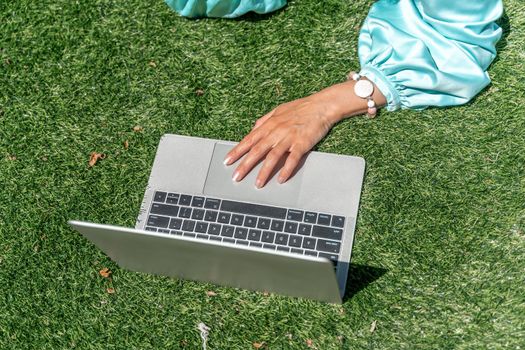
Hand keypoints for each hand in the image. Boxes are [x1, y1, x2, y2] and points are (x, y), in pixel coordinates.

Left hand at [223, 80, 384, 187]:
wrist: (322, 105)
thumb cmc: (301, 108)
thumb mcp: (278, 110)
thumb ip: (264, 120)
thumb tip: (253, 129)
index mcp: (269, 124)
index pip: (249, 140)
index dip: (237, 151)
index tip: (227, 161)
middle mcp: (276, 131)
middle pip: (257, 150)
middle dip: (245, 165)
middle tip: (236, 177)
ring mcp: (289, 138)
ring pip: (273, 157)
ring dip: (264, 171)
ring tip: (258, 184)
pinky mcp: (302, 143)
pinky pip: (292, 159)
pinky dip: (286, 169)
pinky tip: (281, 179)